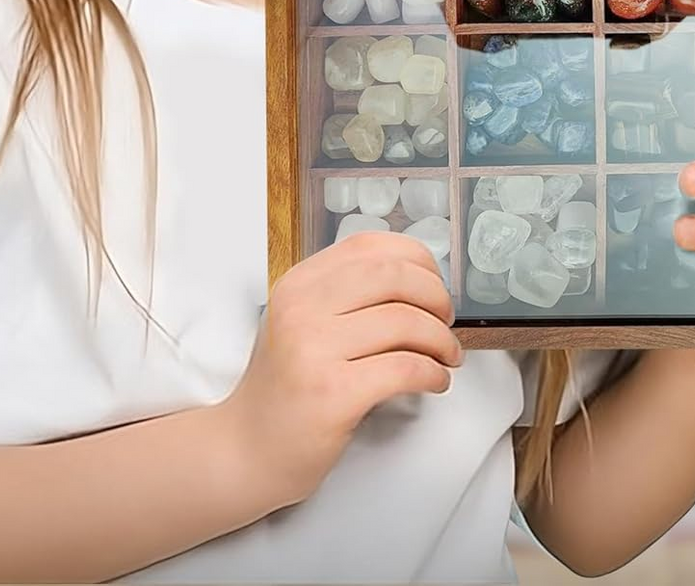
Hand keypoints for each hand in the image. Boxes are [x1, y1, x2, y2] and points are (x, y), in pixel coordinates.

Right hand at [222, 231, 460, 506]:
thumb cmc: (286, 386)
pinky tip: (435, 381)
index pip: (369, 246)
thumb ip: (344, 294)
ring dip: (441, 339)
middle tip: (446, 321)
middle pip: (393, 276)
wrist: (247, 448)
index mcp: (298, 283)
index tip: (433, 283)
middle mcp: (302, 308)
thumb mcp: (301, 321)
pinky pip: (404, 368)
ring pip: (405, 321)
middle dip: (436, 296)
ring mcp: (314, 349)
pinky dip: (433, 373)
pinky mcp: (333, 393)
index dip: (416, 259)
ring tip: (446, 356)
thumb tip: (418, 279)